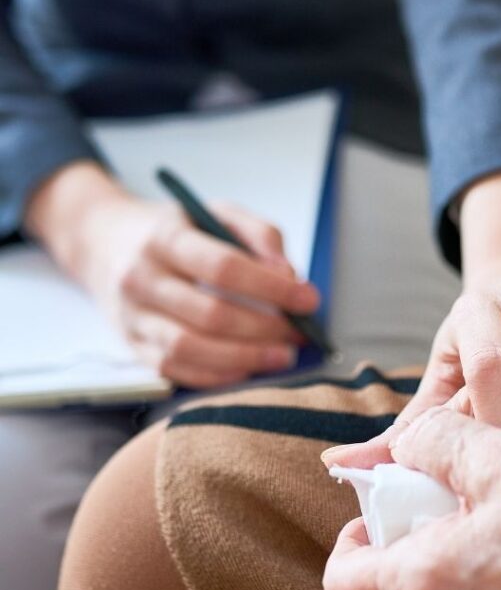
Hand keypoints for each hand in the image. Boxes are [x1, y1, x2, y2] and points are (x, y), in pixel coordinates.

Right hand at [27, 162, 319, 387]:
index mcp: (165, 238)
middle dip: (265, 329)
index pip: (223, 267)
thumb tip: (289, 274)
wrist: (104, 242)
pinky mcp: (131, 346)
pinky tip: (248, 368)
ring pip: (190, 349)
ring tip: (282, 356)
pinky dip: (218, 376)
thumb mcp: (216, 213)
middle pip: (210, 314)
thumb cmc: (175, 230)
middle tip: (299, 334)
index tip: (309, 300)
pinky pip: (175, 371)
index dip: (272, 288)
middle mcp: (142, 278)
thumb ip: (260, 235)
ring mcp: (132, 316)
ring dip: (245, 358)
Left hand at [323, 407, 500, 589]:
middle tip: (452, 514)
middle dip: (414, 556)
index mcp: (427, 583)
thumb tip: (407, 443)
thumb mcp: (500, 455)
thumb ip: (435, 441)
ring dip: (455, 583)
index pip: (345, 584)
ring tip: (497, 535)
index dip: (353, 543)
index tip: (387, 516)